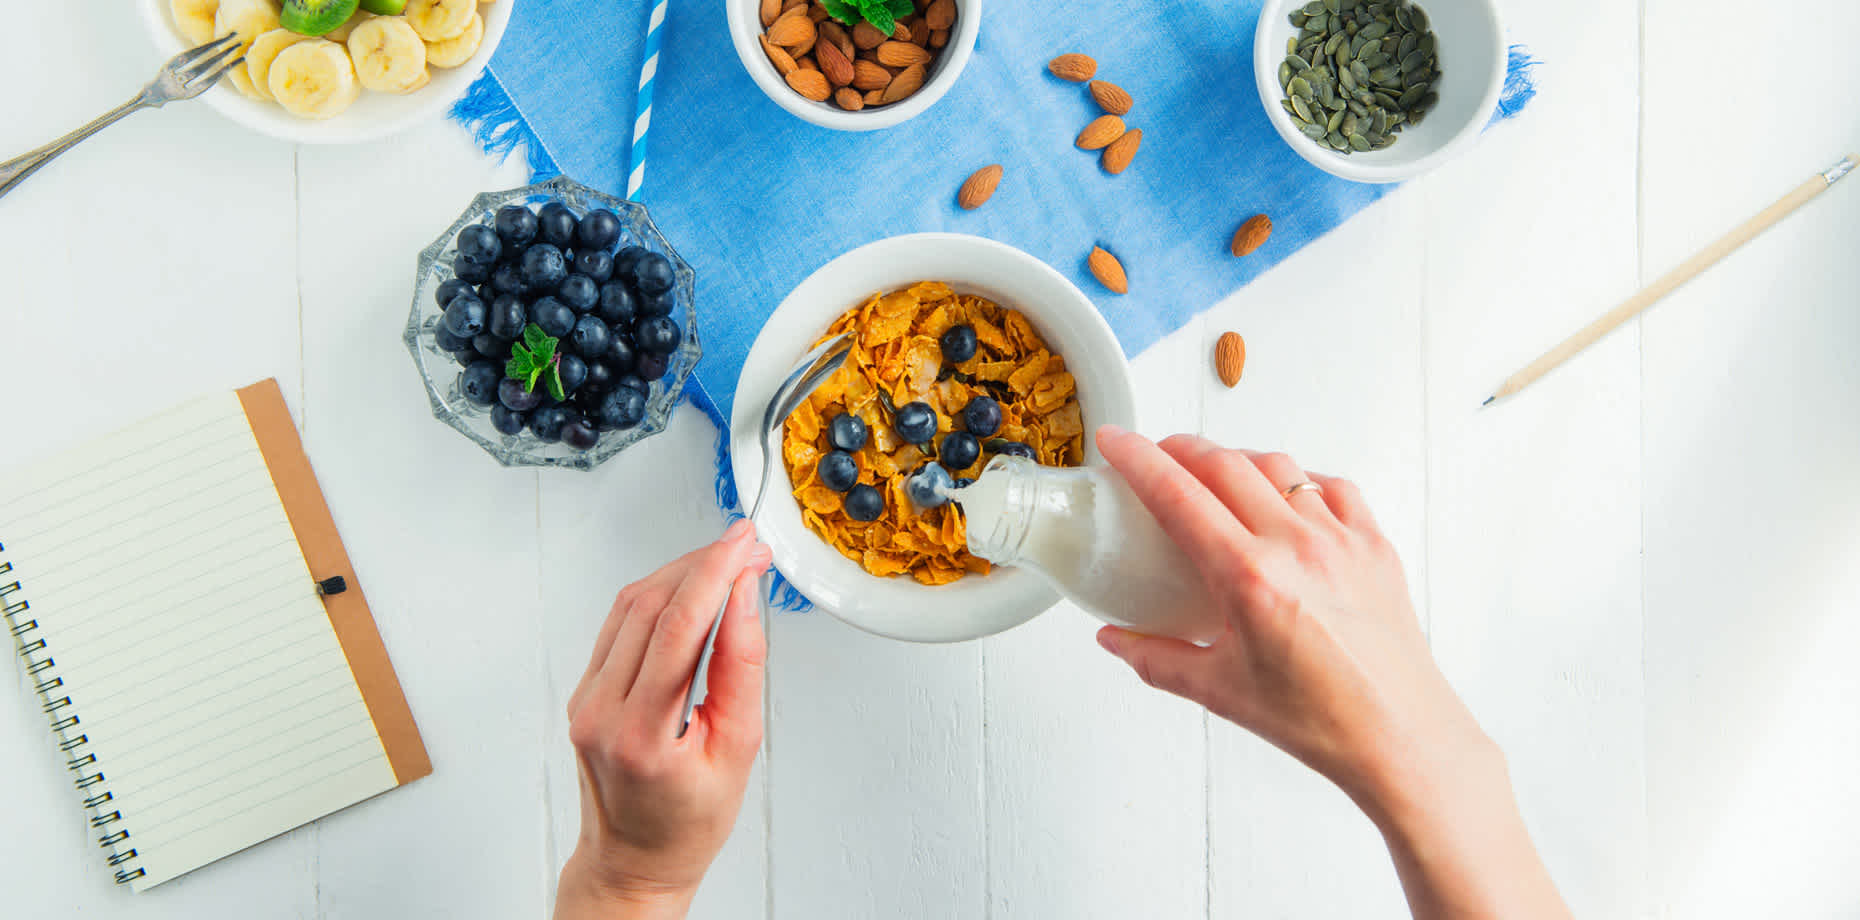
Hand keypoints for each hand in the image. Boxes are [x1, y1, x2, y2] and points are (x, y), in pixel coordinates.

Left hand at [554, 520, 770, 919]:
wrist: (636, 860)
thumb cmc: (688, 822)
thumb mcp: (737, 749)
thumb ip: (741, 669)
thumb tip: (745, 601)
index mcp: (642, 733)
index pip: (678, 626)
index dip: (715, 573)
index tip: (744, 545)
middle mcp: (602, 711)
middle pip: (650, 606)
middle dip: (702, 564)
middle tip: (746, 547)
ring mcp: (586, 700)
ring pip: (629, 608)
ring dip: (679, 574)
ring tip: (725, 561)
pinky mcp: (584, 693)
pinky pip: (618, 627)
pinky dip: (658, 597)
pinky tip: (689, 589)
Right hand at [1093, 427, 1568, 918]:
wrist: (1401, 738)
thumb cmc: (1321, 721)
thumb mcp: (1219, 691)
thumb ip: (1156, 659)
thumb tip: (1116, 640)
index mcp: (1249, 578)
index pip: (1177, 494)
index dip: (1137, 459)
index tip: (1114, 443)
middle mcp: (1296, 546)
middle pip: (1224, 464)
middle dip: (1180, 449)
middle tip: (1156, 456)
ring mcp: (1341, 539)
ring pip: (1278, 467)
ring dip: (1237, 460)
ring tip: (1216, 474)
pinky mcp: (1375, 545)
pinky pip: (1332, 487)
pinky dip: (1299, 481)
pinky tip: (1287, 498)